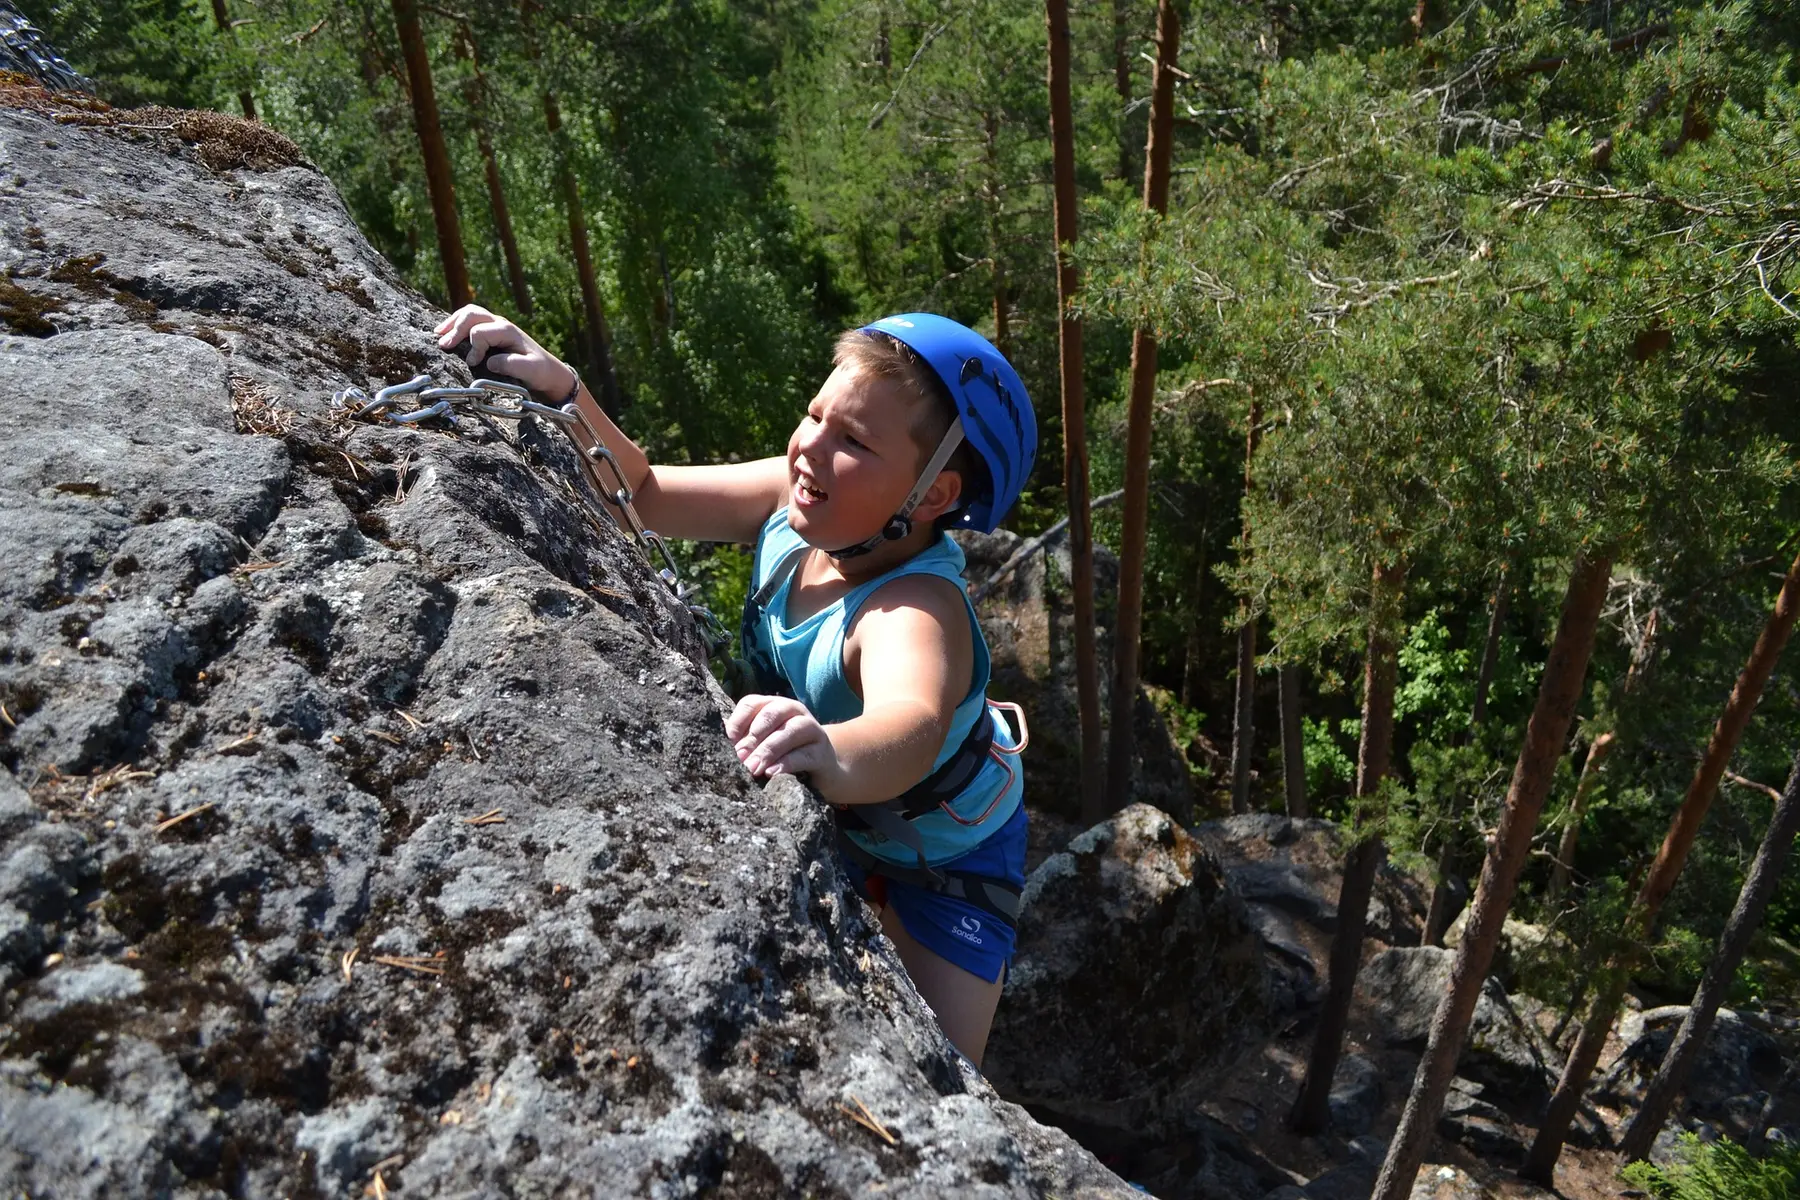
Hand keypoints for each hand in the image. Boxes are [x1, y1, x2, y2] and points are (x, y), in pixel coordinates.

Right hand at [434, 305, 569, 397]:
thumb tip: (488, 362)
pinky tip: (445, 332)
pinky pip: (470, 320)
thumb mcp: (530, 370)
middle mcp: (500, 323)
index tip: (472, 362)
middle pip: (472, 314)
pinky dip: (456, 324)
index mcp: (508, 331)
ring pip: (469, 313)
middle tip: (442, 345)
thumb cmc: (540, 371)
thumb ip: (511, 365)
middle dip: (455, 328)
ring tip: (438, 334)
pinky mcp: (491, 331)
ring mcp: (495, 325)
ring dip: (453, 322)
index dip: (474, 347)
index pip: (481, 332)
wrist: (548, 371)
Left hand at [726, 694, 835, 780]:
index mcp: (773, 706)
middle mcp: (793, 711)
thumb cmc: (784, 755)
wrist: (822, 773)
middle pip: (772, 713)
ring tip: (753, 768)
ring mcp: (812, 729)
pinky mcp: (822, 752)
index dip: (737, 721)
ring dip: (769, 749)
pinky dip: (787, 763)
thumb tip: (722, 750)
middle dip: (753, 736)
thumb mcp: (762, 745)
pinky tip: (772, 773)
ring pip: (791, 730)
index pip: (751, 703)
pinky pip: (805, 754)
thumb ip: (745, 743)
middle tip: (740, 757)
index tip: (728, 742)